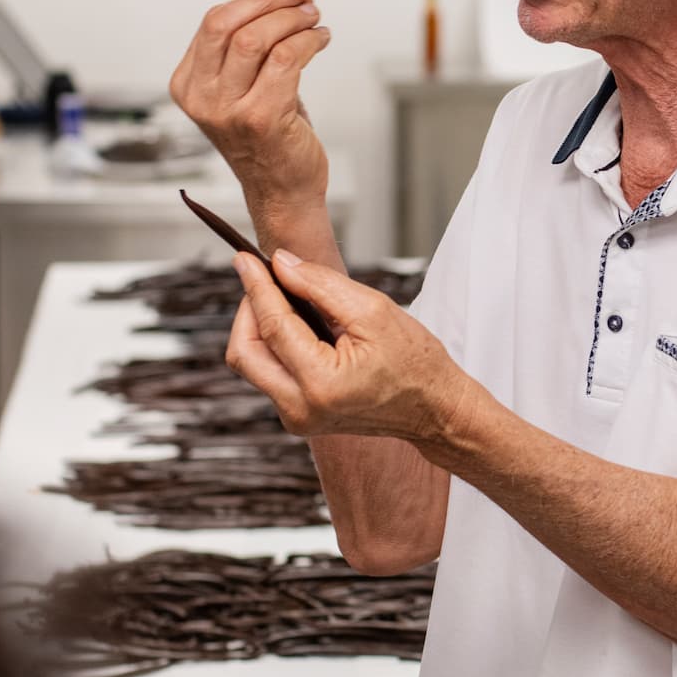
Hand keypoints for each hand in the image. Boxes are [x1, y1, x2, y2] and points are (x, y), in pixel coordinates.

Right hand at [170, 0, 332, 206]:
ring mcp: (228, 110)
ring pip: (257, 38)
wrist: (282, 191)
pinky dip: (309, 40)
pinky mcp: (261, 118)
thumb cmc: (268, 135)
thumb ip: (250, 40)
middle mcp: (201, 97)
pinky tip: (321, 38)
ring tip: (313, 16)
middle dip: (270, 0)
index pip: (214, 22)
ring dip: (292, 18)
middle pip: (229, 23)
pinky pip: (287, 59)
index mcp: (188, 84)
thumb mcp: (246, 85)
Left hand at [225, 250, 472, 445]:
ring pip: (251, 364)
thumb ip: (321, 284)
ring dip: (260, 327)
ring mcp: (296, 418)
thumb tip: (281, 264)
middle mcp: (299, 408)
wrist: (433, 409)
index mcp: (320, 383)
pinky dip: (274, 345)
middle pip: (244, 352)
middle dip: (249, 310)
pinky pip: (268, 374)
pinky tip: (296, 325)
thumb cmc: (415, 363)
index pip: (272, 326)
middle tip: (264, 278)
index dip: (256, 286)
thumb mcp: (373, 311)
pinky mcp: (298, 417)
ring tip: (285, 298)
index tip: (243, 259)